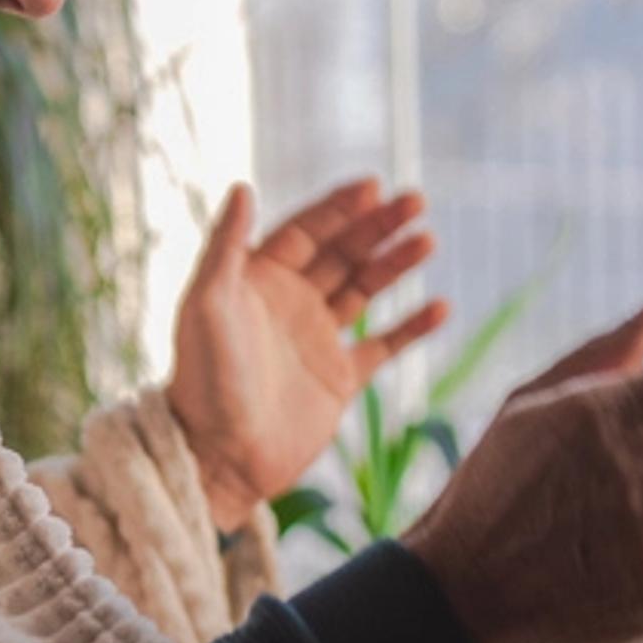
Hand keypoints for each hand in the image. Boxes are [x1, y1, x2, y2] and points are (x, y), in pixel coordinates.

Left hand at [166, 177, 448, 532]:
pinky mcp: (338, 380)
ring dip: (396, 263)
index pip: (306, 231)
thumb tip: (241, 186)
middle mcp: (290, 303)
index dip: (339, 207)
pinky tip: (440, 306)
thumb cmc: (203, 380)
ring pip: (366, 289)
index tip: (374, 186)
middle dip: (378, 225)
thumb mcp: (205, 305)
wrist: (221, 457)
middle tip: (417, 201)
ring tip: (427, 240)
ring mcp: (317, 340)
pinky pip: (383, 346)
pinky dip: (412, 327)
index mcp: (257, 280)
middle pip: (342, 252)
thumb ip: (224, 246)